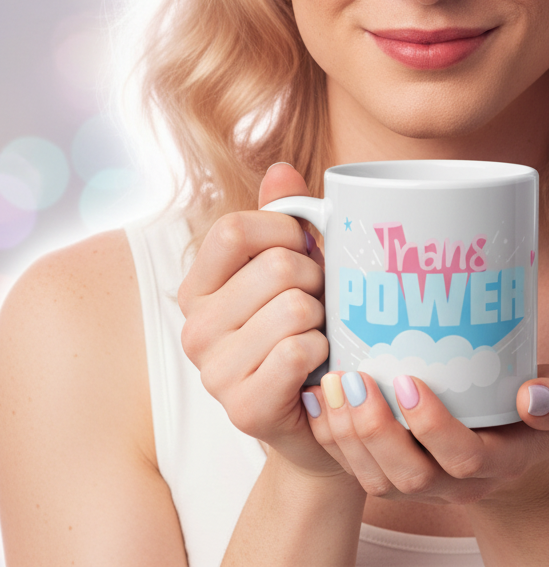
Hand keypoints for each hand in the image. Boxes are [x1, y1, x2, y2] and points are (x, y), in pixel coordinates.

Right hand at [177, 163, 340, 477]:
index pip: (234, 228)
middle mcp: (194, 327)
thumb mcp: (295, 265)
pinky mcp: (242, 408)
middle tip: (319, 303)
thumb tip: (281, 169)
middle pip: (275, 266)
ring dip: (324, 319)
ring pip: (294, 307)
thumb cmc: (307, 328)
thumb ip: (284, 216)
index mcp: (199, 286)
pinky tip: (318, 364)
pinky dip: (323, 351)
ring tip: (318, 334)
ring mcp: (213, 372)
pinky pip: (299, 350)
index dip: (285, 231)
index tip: (304, 251)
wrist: (321, 411)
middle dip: (316, 279)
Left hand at [302, 364, 548, 504]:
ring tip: (331, 384)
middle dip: (375, 431)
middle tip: (354, 379)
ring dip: (346, 435)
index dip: (433, 426)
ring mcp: (421, 484)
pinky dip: (331, 439)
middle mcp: (454, 483)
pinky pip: (356, 470)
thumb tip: (532, 395)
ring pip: (375, 479)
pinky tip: (318, 400)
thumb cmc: (537, 415)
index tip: (410, 380)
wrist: (515, 450)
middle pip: (407, 475)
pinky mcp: (394, 474)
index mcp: (497, 462)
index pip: (461, 458)